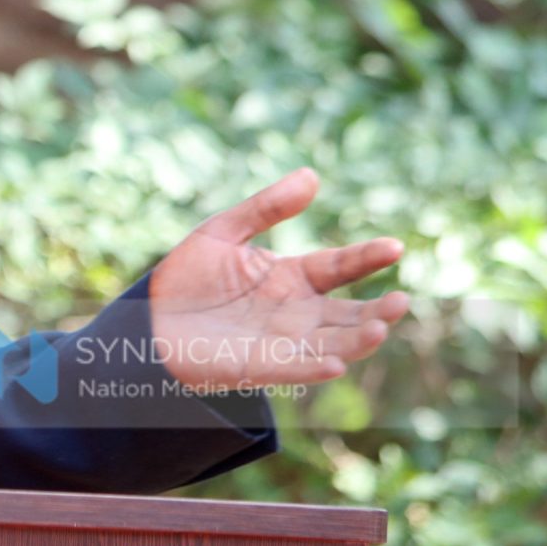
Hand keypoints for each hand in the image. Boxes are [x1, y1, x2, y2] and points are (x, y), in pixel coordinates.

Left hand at [146, 168, 408, 391]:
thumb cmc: (186, 277)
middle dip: (377, 309)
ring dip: (358, 340)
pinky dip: (315, 367)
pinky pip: (293, 370)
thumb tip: (311, 175)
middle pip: (349, 313)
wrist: (146, 319)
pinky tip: (337, 363)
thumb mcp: (224, 231)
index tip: (394, 247)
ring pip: (333, 344)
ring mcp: (281, 343)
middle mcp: (297, 313)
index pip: (340, 266)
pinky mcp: (257, 368)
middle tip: (400, 301)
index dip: (368, 257)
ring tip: (380, 327)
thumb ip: (267, 208)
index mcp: (293, 277)